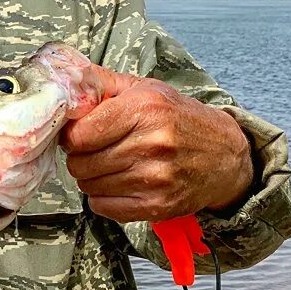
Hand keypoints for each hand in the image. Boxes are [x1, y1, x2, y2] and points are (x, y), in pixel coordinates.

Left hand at [60, 69, 252, 223]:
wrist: (225, 155)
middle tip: (99, 151)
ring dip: (93, 178)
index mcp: (144, 109)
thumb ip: (102, 82)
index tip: (81, 134)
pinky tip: (120, 184)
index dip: (72, 136)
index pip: (78, 135)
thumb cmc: (179, 118)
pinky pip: (103, 207)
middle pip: (80, 163)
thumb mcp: (146, 89)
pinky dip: (104, 198)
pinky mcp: (157, 206)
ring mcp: (156, 178)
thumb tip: (65, 82)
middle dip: (82, 157)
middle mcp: (151, 144)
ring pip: (88, 186)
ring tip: (114, 166)